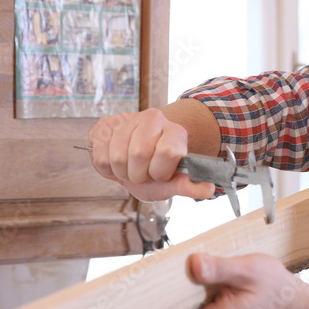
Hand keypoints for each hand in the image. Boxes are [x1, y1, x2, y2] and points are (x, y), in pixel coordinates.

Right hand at [87, 108, 215, 201]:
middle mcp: (153, 119)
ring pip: (118, 156)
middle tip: (142, 173)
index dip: (160, 171)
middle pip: (139, 154)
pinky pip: (100, 154)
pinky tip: (114, 161)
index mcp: (175, 131)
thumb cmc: (154, 172)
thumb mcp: (172, 182)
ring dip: (122, 172)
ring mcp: (128, 119)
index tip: (160, 174)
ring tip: (129, 168)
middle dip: (138, 174)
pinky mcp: (105, 124)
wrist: (132, 162)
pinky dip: (106, 167)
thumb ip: (188, 186)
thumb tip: (208, 189)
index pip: (167, 151)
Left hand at [154, 253, 308, 308]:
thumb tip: (193, 264)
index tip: (145, 302)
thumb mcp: (250, 270)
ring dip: (175, 305)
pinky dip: (186, 306)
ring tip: (187, 280)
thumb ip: (220, 268)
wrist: (291, 306)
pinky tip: (197, 287)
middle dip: (161, 308)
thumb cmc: (273, 288)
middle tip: (165, 279)